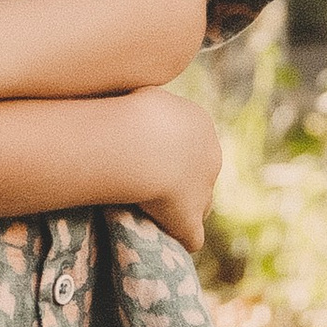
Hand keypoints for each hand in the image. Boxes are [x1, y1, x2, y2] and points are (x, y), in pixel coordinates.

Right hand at [117, 88, 223, 252]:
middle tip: (153, 186)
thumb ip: (133, 94)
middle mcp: (210, 155)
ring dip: (183, 209)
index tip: (147, 156)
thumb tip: (116, 86)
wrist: (137, 141)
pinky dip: (180, 238)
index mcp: (198, 123)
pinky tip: (166, 241)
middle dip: (183, 180)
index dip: (171, 152)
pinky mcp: (189, 218)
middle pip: (202, 172)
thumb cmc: (126, 109)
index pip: (192, 141)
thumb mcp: (131, 88)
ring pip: (202, 204)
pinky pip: (191, 236)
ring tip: (159, 215)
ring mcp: (203, 188)